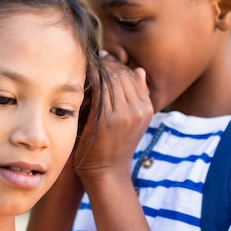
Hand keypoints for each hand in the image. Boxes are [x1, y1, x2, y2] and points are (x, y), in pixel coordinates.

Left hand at [74, 52, 153, 181]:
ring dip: (98, 69)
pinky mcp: (108, 120)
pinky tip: (82, 74)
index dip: (116, 64)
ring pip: (112, 79)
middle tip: (92, 57)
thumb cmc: (113, 146)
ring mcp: (125, 115)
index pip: (132, 75)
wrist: (106, 174)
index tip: (102, 58)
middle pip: (122, 74)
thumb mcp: (131, 120)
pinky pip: (100, 88)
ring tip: (86, 63)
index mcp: (147, 108)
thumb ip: (135, 96)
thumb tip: (138, 69)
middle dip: (107, 64)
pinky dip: (91, 78)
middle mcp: (139, 110)